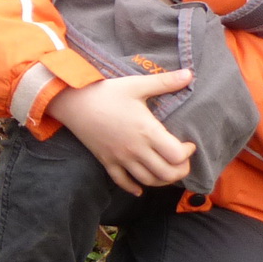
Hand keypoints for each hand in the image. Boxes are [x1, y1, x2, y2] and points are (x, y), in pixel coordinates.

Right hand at [44, 70, 196, 194]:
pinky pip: (122, 181)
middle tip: (181, 159)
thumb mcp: (137, 85)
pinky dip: (133, 188)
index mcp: (146, 131)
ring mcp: (120, 158)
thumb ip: (165, 82)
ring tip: (166, 169)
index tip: (187, 143)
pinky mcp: (106, 161)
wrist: (72, 102)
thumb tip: (190, 73)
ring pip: (148, 180)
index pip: (176, 155)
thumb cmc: (106, 92)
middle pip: (166, 173)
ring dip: (162, 180)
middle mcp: (135, 149)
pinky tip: (139, 188)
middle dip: (180, 170)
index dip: (187, 153)